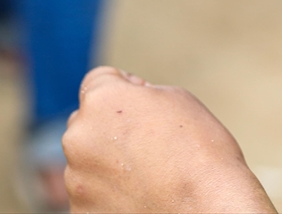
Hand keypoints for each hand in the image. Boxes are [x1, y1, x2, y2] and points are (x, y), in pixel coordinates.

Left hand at [63, 67, 275, 212]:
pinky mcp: (81, 211)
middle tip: (151, 144)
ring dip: (110, 163)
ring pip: (89, 160)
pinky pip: (92, 194)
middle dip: (112, 128)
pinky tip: (143, 196)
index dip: (126, 89)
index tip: (146, 107)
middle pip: (89, 122)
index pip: (100, 80)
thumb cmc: (201, 153)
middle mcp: (78, 137)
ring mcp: (75, 178)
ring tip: (152, 175)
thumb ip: (141, 95)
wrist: (206, 209)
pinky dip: (111, 194)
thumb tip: (125, 106)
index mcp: (103, 101)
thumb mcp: (179, 99)